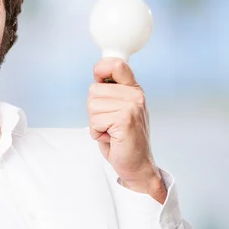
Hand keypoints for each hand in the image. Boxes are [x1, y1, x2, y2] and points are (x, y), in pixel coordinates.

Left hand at [88, 58, 159, 193]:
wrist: (136, 164)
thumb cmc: (122, 139)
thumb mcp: (117, 109)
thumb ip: (109, 92)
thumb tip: (97, 71)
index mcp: (133, 89)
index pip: (115, 63)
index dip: (101, 69)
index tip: (100, 80)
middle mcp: (135, 95)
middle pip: (93, 90)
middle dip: (93, 110)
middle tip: (108, 123)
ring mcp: (132, 106)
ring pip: (92, 105)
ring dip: (95, 123)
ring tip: (110, 131)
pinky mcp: (125, 119)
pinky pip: (95, 120)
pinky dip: (97, 133)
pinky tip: (111, 137)